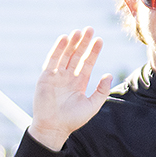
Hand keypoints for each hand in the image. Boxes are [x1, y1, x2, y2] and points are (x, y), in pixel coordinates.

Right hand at [29, 27, 112, 150]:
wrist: (54, 127)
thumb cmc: (73, 119)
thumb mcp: (92, 105)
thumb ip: (101, 90)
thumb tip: (109, 75)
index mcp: (79, 83)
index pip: (88, 63)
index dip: (93, 52)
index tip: (100, 40)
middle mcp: (68, 77)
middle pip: (77, 56)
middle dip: (83, 43)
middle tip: (90, 29)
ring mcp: (57, 76)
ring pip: (65, 55)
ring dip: (72, 43)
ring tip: (79, 31)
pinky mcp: (46, 77)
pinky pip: (52, 60)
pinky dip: (58, 49)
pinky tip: (65, 39)